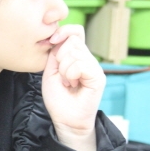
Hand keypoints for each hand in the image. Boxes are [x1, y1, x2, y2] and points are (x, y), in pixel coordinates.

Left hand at [41, 24, 105, 150]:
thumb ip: (55, 53)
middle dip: (60, 57)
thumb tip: (57, 36)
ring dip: (64, 70)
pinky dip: (71, 74)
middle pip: (73, 40)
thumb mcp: (51, 71)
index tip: (51, 40)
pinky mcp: (98, 76)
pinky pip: (80, 64)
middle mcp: (88, 59)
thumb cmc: (58, 98)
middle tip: (62, 76)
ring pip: (75, 52)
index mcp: (77, 56)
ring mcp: (94, 67)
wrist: (65, 119)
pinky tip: (73, 85)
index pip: (76, 32)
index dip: (63, 31)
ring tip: (68, 83)